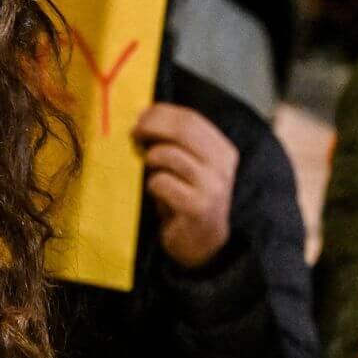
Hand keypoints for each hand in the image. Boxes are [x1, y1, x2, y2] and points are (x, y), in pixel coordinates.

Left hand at [134, 102, 237, 269]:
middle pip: (182, 129)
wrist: (203, 245)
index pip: (191, 119)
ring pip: (168, 154)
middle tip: (134, 133)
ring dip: (150, 159)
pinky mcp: (198, 207)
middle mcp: (223, 166)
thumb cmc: (187, 198)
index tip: (140, 115)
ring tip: (150, 170)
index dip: (161, 113)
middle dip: (151, 126)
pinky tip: (157, 193)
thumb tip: (144, 115)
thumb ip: (176, 142)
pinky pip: (161, 182)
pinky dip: (152, 185)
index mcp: (222, 151)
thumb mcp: (188, 166)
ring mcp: (213, 187)